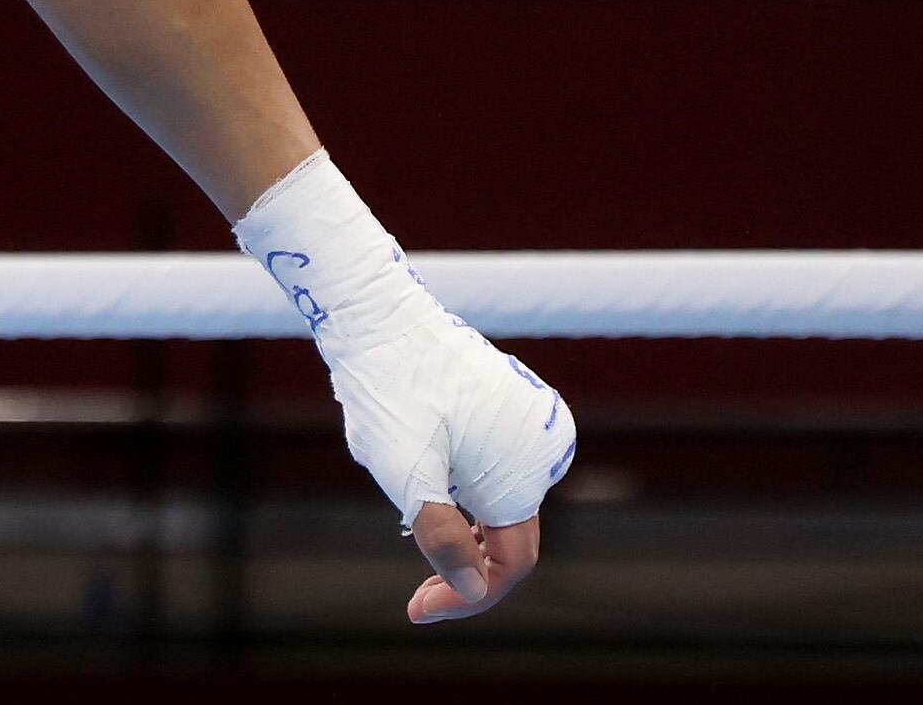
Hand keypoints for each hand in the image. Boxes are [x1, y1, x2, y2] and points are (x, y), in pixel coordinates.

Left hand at [320, 298, 569, 625]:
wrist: (379, 316)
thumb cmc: (389, 390)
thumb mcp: (407, 473)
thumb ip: (442, 537)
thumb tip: (474, 592)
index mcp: (527, 468)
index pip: (511, 563)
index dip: (467, 596)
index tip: (416, 608)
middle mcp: (544, 447)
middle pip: (505, 536)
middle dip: (457, 556)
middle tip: (406, 562)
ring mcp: (530, 424)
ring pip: (495, 504)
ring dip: (455, 520)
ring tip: (403, 486)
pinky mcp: (511, 409)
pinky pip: (491, 470)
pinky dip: (459, 489)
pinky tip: (419, 466)